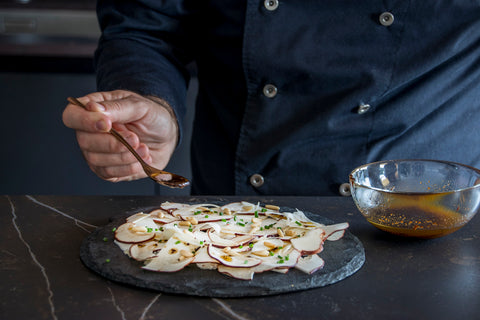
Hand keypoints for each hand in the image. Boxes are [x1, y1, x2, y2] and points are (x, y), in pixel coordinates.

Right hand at [62, 90, 178, 181]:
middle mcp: (89, 132)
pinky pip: (109, 174)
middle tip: (135, 138)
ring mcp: (97, 153)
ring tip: (143, 148)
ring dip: (124, 156)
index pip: (72, 116)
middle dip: (113, 143)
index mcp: (93, 110)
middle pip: (84, 142)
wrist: (167, 136)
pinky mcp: (108, 169)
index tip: (108, 124)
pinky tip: (141, 159)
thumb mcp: (140, 106)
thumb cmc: (152, 117)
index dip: (85, 122)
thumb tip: (94, 109)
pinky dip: (128, 168)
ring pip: (96, 160)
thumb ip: (118, 108)